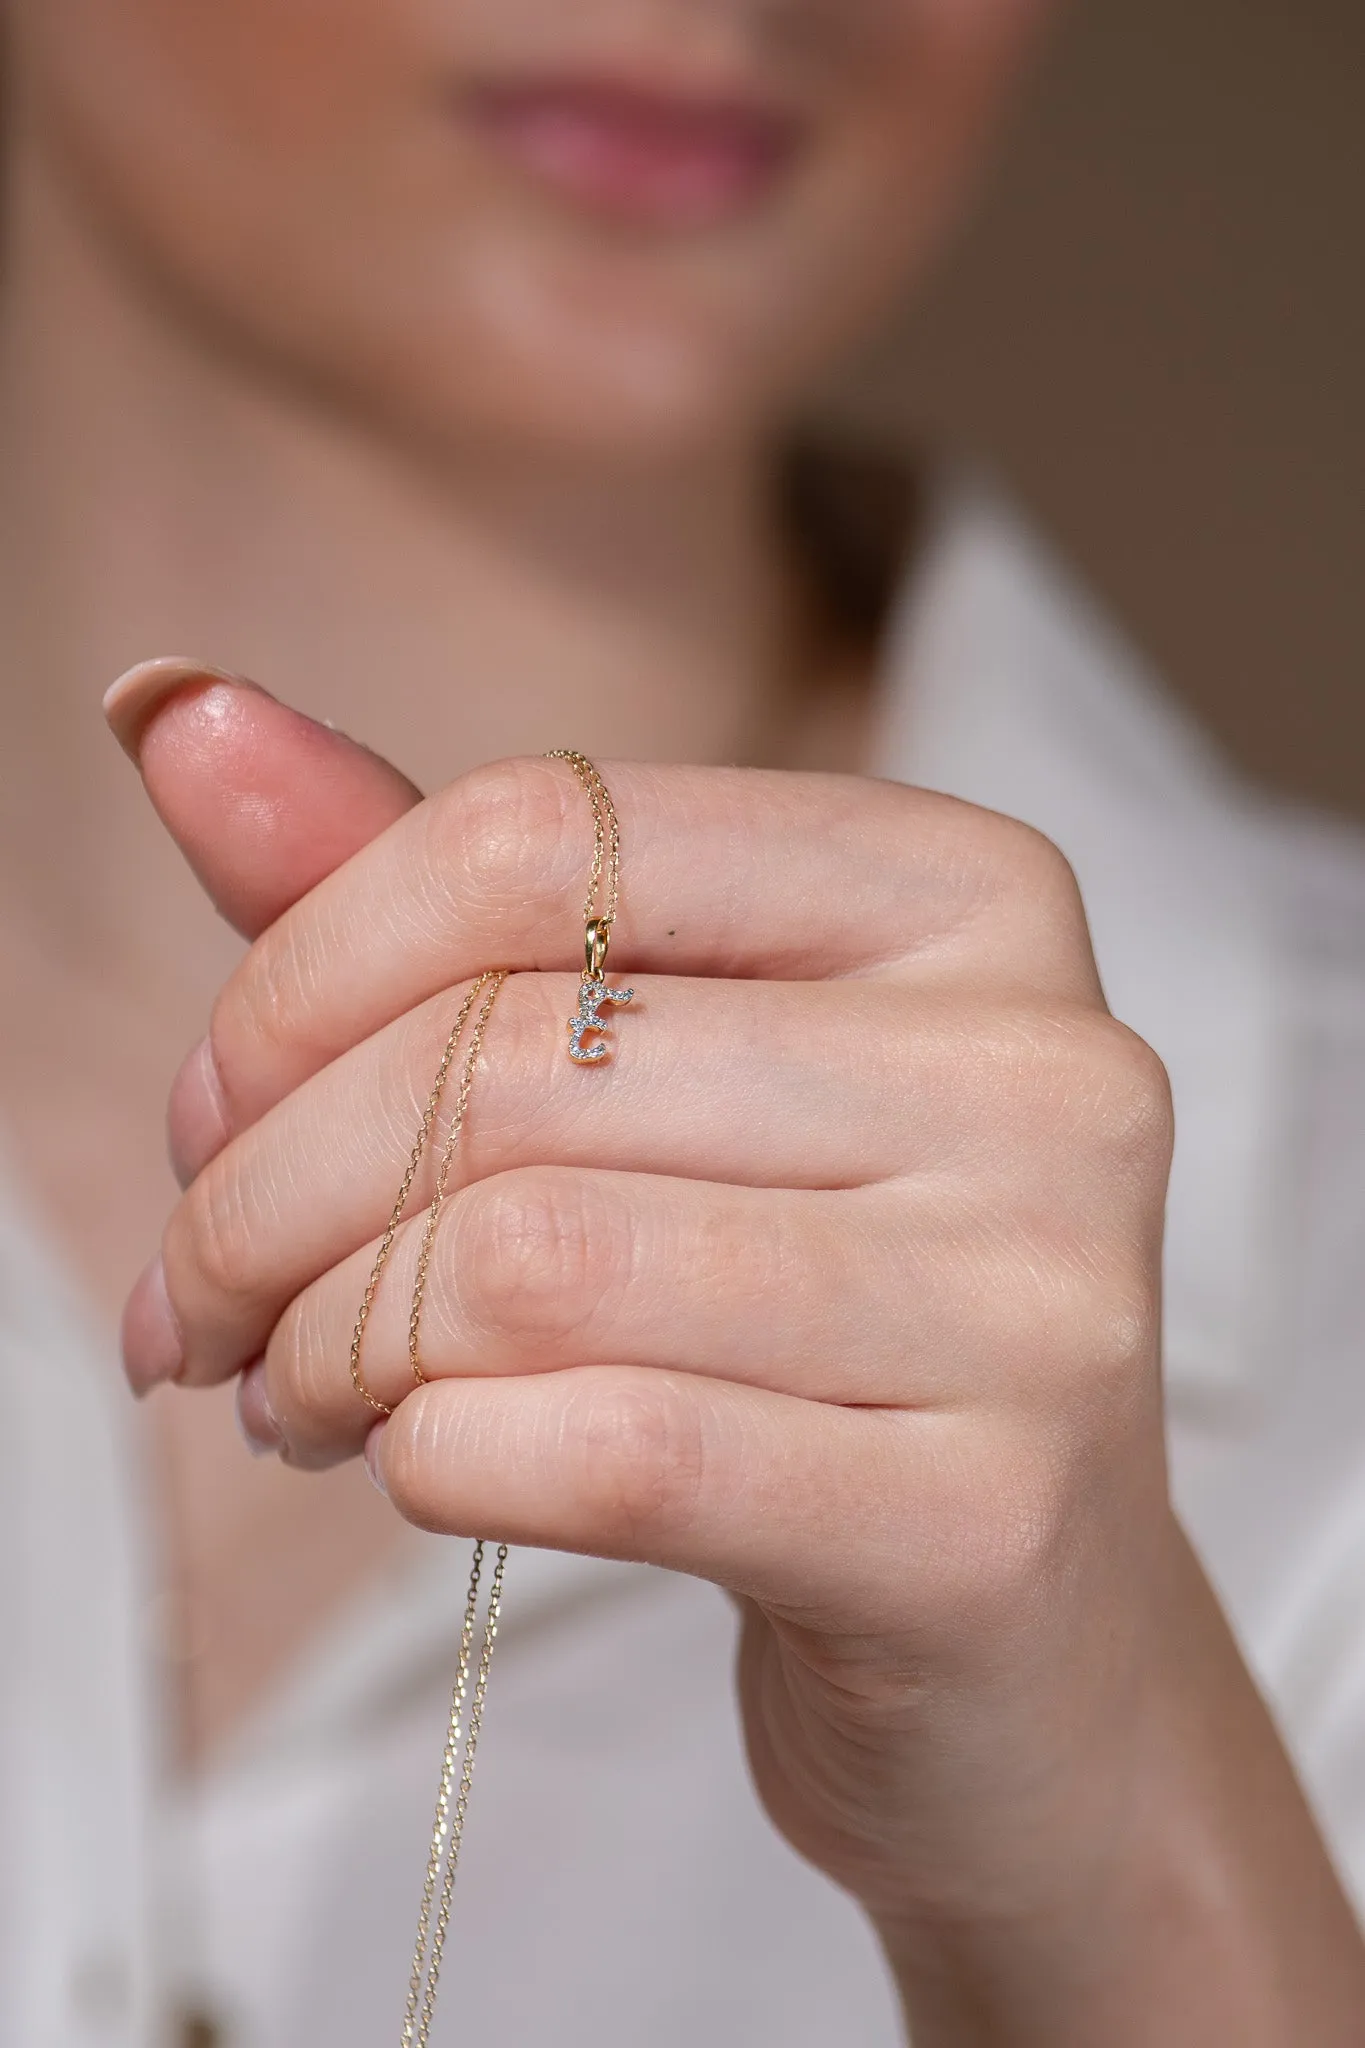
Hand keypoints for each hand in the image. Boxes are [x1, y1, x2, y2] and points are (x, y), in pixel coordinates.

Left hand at [119, 681, 1364, 2045]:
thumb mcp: (647, 1067)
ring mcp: (1042, 1297)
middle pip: (514, 1065)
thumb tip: (175, 710)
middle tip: (199, 1300)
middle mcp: (1042, 1063)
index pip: (538, 840)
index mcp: (959, 890)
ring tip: (294, 1392)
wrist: (1015, 1613)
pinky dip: (437, 1459)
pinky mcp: (987, 1519)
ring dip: (330, 1343)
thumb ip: (426, 892)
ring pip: (535, 1261)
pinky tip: (416, 1465)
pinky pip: (615, 1453)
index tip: (209, 1114)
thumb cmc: (801, 1301)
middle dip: (264, 1199)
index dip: (300, 977)